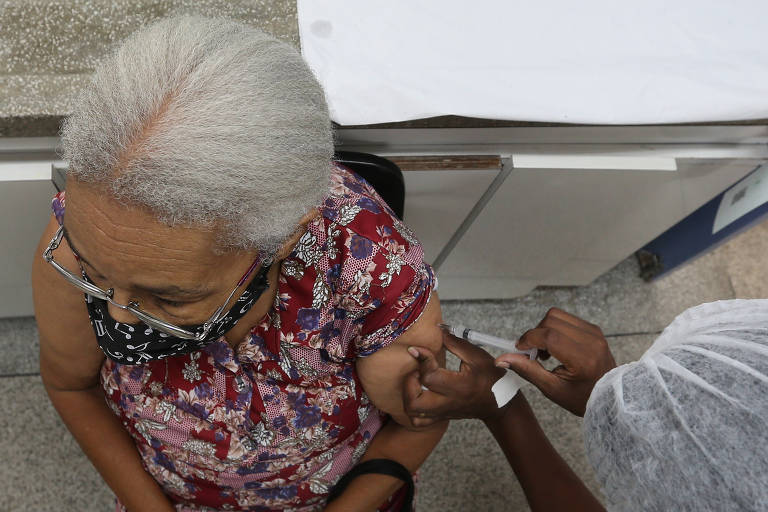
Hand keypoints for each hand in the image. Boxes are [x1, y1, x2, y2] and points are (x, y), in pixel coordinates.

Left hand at [403, 330, 507, 426]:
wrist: (499, 405)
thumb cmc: (491, 378)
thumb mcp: (477, 356)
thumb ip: (456, 343)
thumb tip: (439, 331)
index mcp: (458, 387)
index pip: (429, 377)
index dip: (421, 359)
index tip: (417, 349)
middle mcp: (448, 403)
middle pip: (414, 402)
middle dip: (409, 383)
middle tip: (417, 370)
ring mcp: (442, 413)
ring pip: (413, 413)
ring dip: (408, 394)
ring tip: (417, 381)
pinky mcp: (440, 417)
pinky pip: (418, 420)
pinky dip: (413, 406)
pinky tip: (418, 392)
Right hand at [495, 308, 615, 415]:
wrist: (608, 396)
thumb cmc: (580, 397)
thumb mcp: (551, 389)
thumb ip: (526, 370)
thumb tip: (501, 359)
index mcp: (583, 359)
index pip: (549, 336)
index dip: (529, 339)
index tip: (520, 349)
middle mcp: (591, 341)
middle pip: (551, 320)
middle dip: (536, 334)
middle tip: (534, 353)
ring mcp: (594, 333)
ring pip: (557, 315)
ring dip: (544, 329)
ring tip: (546, 350)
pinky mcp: (594, 329)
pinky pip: (566, 319)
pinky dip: (554, 328)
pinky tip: (556, 346)